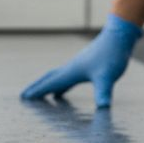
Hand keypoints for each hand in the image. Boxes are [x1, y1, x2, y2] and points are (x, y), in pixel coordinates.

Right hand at [21, 14, 142, 105]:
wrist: (119, 35)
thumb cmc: (112, 55)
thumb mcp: (107, 76)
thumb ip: (103, 92)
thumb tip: (103, 107)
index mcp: (72, 72)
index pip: (51, 83)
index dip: (38, 91)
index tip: (24, 97)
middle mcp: (72, 67)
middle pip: (50, 78)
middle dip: (37, 87)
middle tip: (25, 95)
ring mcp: (79, 64)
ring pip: (58, 76)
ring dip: (49, 85)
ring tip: (45, 95)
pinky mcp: (87, 63)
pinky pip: (69, 75)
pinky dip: (63, 83)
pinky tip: (66, 87)